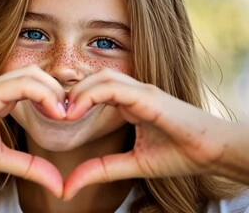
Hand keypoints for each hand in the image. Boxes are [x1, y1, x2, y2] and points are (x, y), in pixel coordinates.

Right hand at [0, 65, 65, 196]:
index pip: (39, 85)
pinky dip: (41, 94)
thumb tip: (58, 186)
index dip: (58, 98)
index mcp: (4, 97)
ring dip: (54, 91)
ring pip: (33, 75)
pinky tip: (53, 112)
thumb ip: (29, 167)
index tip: (70, 119)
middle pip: (40, 75)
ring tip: (64, 114)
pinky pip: (19, 85)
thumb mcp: (1, 159)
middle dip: (61, 92)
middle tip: (73, 114)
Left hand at [63, 68, 234, 199]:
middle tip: (52, 112)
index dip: (73, 100)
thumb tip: (68, 186)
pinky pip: (115, 87)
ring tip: (62, 113)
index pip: (94, 90)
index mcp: (129, 102)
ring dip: (78, 92)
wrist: (212, 153)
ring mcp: (142, 91)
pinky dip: (92, 95)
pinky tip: (76, 111)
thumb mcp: (131, 165)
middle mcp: (133, 92)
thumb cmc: (178, 156)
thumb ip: (100, 170)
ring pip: (101, 77)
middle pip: (93, 79)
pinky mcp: (149, 96)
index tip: (56, 119)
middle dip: (70, 92)